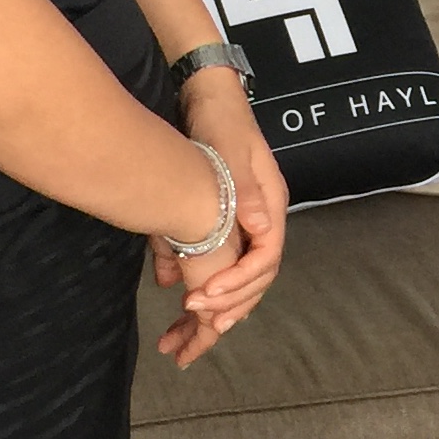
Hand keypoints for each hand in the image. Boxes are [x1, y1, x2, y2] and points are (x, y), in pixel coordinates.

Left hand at [153, 72, 285, 366]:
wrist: (209, 98)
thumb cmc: (222, 119)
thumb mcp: (233, 149)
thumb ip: (245, 189)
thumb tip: (258, 224)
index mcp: (270, 208)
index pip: (264, 262)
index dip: (236, 286)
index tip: (201, 300)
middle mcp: (260, 222)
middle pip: (252, 282)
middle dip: (222, 312)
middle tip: (187, 335)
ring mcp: (242, 226)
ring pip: (232, 280)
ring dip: (208, 313)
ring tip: (178, 341)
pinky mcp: (221, 224)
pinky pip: (213, 265)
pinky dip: (194, 285)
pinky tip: (168, 295)